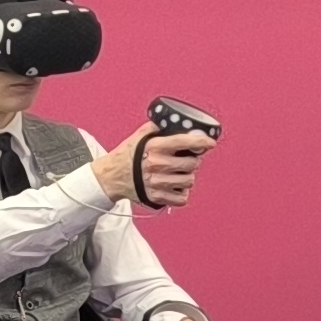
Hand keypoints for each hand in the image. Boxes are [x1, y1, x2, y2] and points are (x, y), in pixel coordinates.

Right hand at [94, 123, 209, 208]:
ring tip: (178, 173)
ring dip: (187, 177)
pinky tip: (175, 187)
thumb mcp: (139, 136)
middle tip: (187, 160)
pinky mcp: (157, 197)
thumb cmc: (126, 155)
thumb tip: (173, 121)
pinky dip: (182, 193)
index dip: (201, 142)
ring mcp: (157, 183)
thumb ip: (156, 128)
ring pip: (189, 181)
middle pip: (192, 164)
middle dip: (193, 161)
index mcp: (155, 147)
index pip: (184, 142)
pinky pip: (182, 198)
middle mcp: (158, 165)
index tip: (210, 143)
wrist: (110, 177)